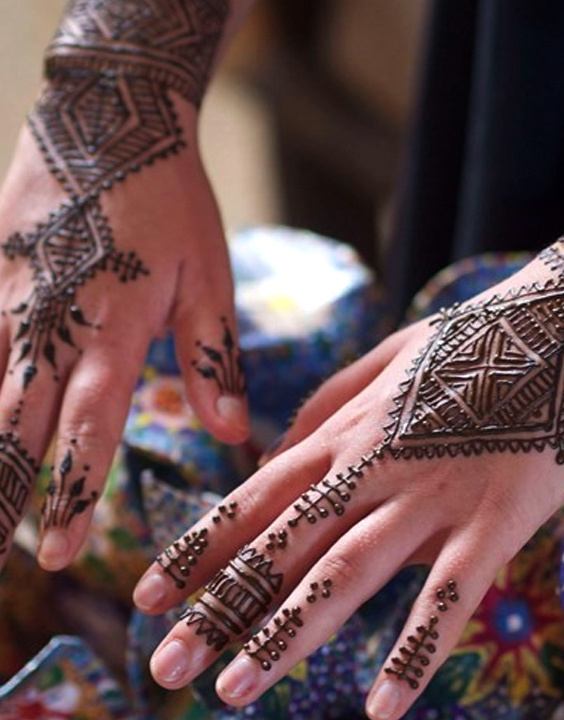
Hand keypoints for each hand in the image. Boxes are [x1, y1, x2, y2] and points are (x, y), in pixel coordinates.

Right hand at [0, 0, 248, 574]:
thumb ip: (213, 358)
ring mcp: (10, 299)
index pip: (88, 427)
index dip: (73, 493)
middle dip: (3, 496)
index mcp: (114, 328)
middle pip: (17, 425)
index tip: (61, 553)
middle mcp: (52, 323)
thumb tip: (234, 432)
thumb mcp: (208, 276)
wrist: (111, 120)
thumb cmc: (169, 202)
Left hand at [133, 243, 563, 718]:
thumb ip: (324, 404)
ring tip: (235, 690)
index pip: (254, 499)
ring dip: (288, 635)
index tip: (148, 597)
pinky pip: (448, 598)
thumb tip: (272, 451)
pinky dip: (415, 653)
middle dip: (220, 609)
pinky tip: (382, 710)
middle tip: (167, 666)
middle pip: (282, 546)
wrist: (550, 328)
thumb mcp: (382, 360)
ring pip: (345, 573)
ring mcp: (429, 497)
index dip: (198, 550)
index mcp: (343, 432)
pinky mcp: (491, 521)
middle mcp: (371, 468)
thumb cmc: (463, 346)